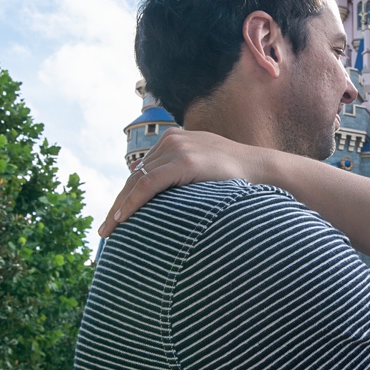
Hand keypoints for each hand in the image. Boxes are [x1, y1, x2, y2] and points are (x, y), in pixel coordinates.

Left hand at [99, 129, 263, 236]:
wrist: (263, 170)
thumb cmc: (239, 178)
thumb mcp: (206, 171)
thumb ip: (186, 176)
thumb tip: (168, 199)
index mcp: (176, 140)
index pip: (143, 171)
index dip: (126, 196)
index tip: (116, 218)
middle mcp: (173, 140)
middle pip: (135, 176)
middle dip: (118, 203)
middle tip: (106, 229)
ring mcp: (178, 148)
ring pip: (137, 181)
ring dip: (120, 207)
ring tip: (110, 230)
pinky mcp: (184, 160)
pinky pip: (148, 184)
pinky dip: (132, 202)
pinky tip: (123, 218)